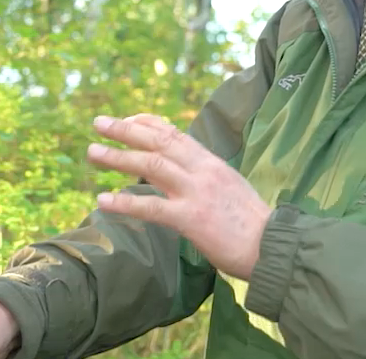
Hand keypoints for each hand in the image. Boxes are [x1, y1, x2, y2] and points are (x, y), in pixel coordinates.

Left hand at [86, 114, 272, 280]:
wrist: (273, 246)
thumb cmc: (253, 223)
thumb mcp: (230, 187)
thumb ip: (206, 176)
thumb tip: (185, 172)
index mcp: (211, 163)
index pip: (175, 133)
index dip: (147, 123)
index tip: (127, 119)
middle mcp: (202, 170)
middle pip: (158, 141)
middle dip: (126, 130)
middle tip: (98, 123)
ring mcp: (196, 192)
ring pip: (151, 164)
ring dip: (118, 157)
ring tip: (92, 152)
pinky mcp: (191, 218)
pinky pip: (151, 207)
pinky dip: (124, 203)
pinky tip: (103, 201)